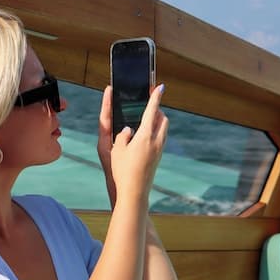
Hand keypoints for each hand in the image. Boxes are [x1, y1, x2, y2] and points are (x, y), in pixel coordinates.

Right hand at [108, 84, 167, 204]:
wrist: (134, 192)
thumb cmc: (122, 170)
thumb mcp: (117, 149)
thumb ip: (123, 135)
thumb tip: (128, 130)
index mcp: (145, 136)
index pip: (152, 110)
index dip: (155, 97)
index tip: (160, 86)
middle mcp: (156, 141)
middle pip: (162, 119)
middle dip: (157, 110)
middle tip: (148, 105)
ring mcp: (159, 150)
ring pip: (163, 129)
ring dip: (157, 121)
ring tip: (145, 120)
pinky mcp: (158, 157)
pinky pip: (160, 139)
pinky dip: (155, 132)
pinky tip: (144, 137)